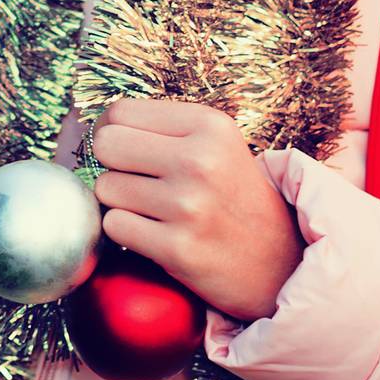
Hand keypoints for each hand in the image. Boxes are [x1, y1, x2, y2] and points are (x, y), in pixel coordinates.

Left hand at [89, 99, 303, 323]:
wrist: (282, 267)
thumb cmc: (234, 199)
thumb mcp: (215, 145)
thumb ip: (162, 128)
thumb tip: (96, 125)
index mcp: (209, 125)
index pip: (120, 112)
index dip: (112, 131)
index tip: (126, 150)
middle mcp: (200, 159)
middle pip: (106, 144)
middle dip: (112, 165)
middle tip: (137, 182)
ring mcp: (189, 205)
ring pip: (105, 187)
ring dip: (120, 202)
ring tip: (155, 212)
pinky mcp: (179, 248)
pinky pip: (114, 225)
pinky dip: (126, 233)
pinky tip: (155, 236)